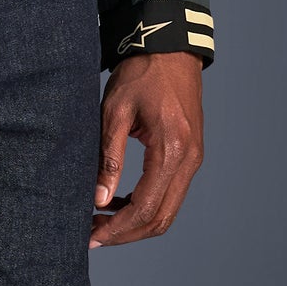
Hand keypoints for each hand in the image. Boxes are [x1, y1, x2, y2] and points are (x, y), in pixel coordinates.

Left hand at [90, 52, 203, 249]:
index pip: (146, 208)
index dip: (118, 228)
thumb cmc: (141, 74)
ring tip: (101, 221)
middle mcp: (190, 160)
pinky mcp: (191, 156)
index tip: (91, 235)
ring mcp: (194, 160)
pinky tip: (118, 201)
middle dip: (126, 233)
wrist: (171, 49)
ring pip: (168, 211)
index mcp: (172, 150)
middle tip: (93, 235)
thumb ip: (108, 158)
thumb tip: (99, 200)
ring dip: (136, 223)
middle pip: (160, 218)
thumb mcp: (115, 111)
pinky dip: (146, 206)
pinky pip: (171, 194)